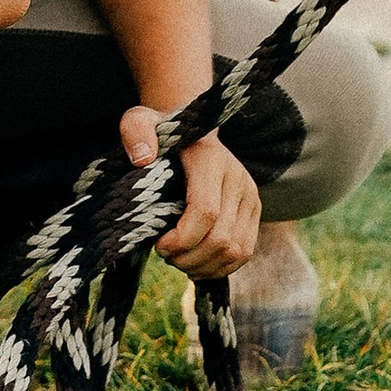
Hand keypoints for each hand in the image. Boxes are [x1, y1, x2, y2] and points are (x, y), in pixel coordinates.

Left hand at [119, 107, 260, 278]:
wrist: (193, 132)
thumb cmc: (161, 135)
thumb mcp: (140, 122)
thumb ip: (136, 132)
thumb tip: (142, 159)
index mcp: (212, 160)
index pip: (205, 212)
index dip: (181, 239)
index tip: (158, 244)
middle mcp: (238, 178)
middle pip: (222, 239)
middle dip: (189, 258)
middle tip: (166, 256)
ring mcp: (250, 196)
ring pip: (236, 251)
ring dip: (204, 266)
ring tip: (179, 260)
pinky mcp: (254, 211)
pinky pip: (244, 253)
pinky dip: (219, 267)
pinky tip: (196, 264)